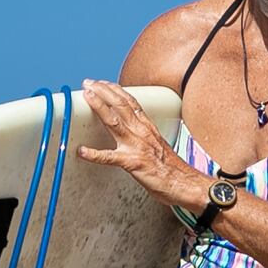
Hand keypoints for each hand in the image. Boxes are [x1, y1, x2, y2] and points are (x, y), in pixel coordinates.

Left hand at [75, 79, 196, 213]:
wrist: (185, 184)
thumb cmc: (171, 170)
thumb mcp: (157, 145)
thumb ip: (144, 136)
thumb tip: (132, 132)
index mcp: (148, 128)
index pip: (130, 102)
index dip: (115, 90)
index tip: (102, 83)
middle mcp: (142, 133)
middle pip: (121, 105)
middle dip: (103, 91)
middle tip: (88, 83)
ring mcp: (137, 147)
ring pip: (115, 122)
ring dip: (99, 107)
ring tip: (87, 96)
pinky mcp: (133, 163)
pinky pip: (110, 158)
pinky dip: (95, 155)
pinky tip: (82, 151)